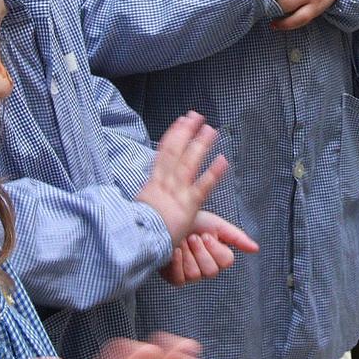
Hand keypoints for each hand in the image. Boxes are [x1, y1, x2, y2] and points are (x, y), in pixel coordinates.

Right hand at [136, 111, 227, 244]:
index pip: (164, 153)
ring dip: (200, 145)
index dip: (173, 135)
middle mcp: (165, 183)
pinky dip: (213, 173)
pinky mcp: (188, 206)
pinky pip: (203, 186)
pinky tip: (223, 160)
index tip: (181, 122)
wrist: (136, 241)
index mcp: (153, 184)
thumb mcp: (136, 210)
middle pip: (176, 151)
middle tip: (197, 116)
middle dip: (187, 132)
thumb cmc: (135, 230)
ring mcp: (177, 193)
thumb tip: (142, 194)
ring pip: (189, 163)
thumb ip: (144, 199)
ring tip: (211, 130)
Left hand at [162, 211, 258, 284]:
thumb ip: (236, 237)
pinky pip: (179, 278)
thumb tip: (256, 248)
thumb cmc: (193, 221)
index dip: (214, 247)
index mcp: (219, 256)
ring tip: (182, 241)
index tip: (205, 234)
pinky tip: (174, 250)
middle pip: (211, 270)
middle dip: (199, 250)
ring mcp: (191, 275)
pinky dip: (176, 262)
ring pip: (195, 275)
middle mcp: (207, 268)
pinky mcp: (175, 278)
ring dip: (187, 253)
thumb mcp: (217, 225)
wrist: (167, 219)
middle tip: (192, 237)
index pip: (226, 261)